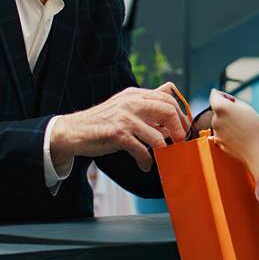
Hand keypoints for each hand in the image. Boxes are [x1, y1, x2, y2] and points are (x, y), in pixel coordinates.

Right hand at [51, 82, 189, 170]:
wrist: (73, 131)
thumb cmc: (103, 123)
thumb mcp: (125, 108)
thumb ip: (148, 108)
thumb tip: (174, 113)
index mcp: (135, 94)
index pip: (168, 98)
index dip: (181, 115)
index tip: (184, 130)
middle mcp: (131, 102)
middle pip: (168, 110)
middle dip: (179, 130)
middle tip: (180, 143)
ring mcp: (124, 117)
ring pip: (157, 135)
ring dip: (163, 150)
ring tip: (162, 157)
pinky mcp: (117, 134)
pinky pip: (141, 150)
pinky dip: (146, 161)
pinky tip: (144, 165)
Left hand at [209, 89, 258, 180]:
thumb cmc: (257, 129)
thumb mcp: (247, 107)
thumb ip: (232, 102)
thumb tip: (224, 102)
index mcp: (221, 108)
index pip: (214, 95)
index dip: (223, 95)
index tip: (232, 100)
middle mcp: (215, 120)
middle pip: (217, 110)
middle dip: (227, 110)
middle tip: (243, 116)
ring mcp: (215, 133)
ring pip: (220, 121)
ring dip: (228, 122)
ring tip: (243, 127)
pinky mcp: (218, 143)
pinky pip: (222, 133)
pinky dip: (228, 132)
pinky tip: (239, 136)